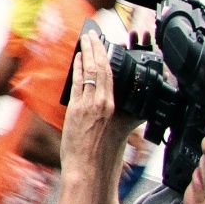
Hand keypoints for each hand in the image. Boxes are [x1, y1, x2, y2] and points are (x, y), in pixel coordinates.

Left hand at [60, 32, 131, 179]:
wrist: (90, 169)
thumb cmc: (104, 155)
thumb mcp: (121, 132)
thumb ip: (126, 117)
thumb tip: (129, 109)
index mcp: (115, 107)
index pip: (112, 74)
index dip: (107, 56)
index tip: (105, 43)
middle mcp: (103, 103)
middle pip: (101, 68)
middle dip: (96, 48)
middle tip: (93, 34)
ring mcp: (88, 104)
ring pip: (89, 72)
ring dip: (86, 54)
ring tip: (85, 41)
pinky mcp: (76, 109)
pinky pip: (77, 83)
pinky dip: (78, 68)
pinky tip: (77, 59)